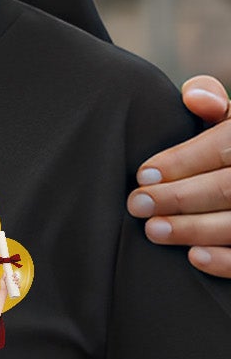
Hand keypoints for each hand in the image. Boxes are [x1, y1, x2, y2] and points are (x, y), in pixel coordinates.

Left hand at [129, 78, 230, 276]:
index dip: (181, 161)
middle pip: (227, 188)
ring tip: (153, 230)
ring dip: (195, 229)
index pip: (221, 148)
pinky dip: (226, 261)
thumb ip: (212, 103)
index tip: (143, 175)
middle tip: (136, 205)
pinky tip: (195, 257)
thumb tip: (193, 97)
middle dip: (178, 198)